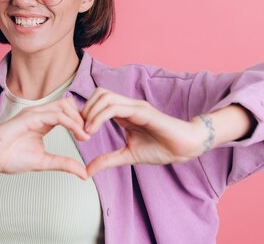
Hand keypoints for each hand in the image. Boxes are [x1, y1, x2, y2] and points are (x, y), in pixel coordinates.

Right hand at [0, 97, 90, 179]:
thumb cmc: (10, 157)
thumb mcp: (45, 162)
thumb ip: (64, 164)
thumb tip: (83, 173)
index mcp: (42, 121)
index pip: (67, 112)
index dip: (80, 120)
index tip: (88, 135)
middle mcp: (39, 114)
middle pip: (68, 105)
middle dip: (82, 117)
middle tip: (89, 134)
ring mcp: (34, 114)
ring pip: (64, 106)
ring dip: (78, 119)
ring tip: (85, 135)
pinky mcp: (29, 118)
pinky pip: (55, 115)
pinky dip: (70, 123)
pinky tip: (77, 133)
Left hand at [81, 87, 205, 176]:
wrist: (185, 147)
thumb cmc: (162, 148)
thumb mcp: (128, 156)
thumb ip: (108, 160)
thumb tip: (87, 170)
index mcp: (124, 113)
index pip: (98, 101)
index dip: (85, 113)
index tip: (78, 132)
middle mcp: (128, 105)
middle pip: (99, 93)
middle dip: (85, 109)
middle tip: (80, 130)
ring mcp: (135, 106)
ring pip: (105, 97)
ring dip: (90, 112)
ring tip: (86, 131)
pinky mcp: (142, 111)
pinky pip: (116, 107)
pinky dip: (99, 116)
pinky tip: (93, 130)